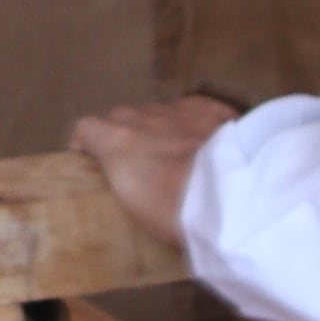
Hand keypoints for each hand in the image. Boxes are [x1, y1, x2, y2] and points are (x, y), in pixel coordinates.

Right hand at [70, 96, 239, 240]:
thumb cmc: (176, 211)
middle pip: (122, 117)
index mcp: (117, 141)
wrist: (234, 194)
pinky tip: (201, 139)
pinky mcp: (212, 109)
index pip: (85, 128)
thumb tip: (129, 184)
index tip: (90, 159)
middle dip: (124, 136)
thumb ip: (125, 185)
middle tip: (137, 165)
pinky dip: (189, 122)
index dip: (86, 143)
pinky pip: (190, 109)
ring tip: (174, 155)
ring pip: (158, 113)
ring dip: (158, 130)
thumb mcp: (135, 211)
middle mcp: (143, 117)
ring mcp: (179, 109)